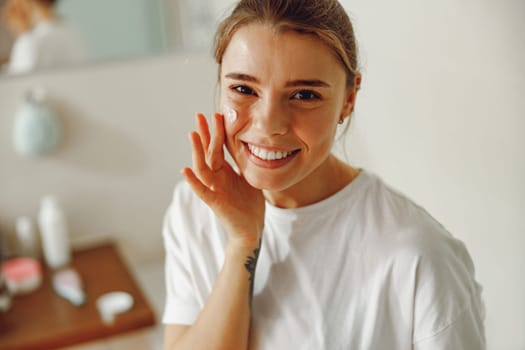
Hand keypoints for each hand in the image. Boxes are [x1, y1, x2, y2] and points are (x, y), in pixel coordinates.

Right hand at [181, 113, 264, 248]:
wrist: (251, 229)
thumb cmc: (249, 205)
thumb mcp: (249, 179)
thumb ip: (245, 164)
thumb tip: (250, 145)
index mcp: (224, 172)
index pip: (217, 148)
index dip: (216, 132)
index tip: (216, 114)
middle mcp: (217, 178)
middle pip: (208, 152)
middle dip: (204, 134)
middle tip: (200, 115)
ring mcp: (215, 189)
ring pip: (202, 167)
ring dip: (196, 151)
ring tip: (192, 134)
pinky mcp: (216, 203)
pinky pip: (202, 191)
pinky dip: (193, 181)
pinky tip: (185, 170)